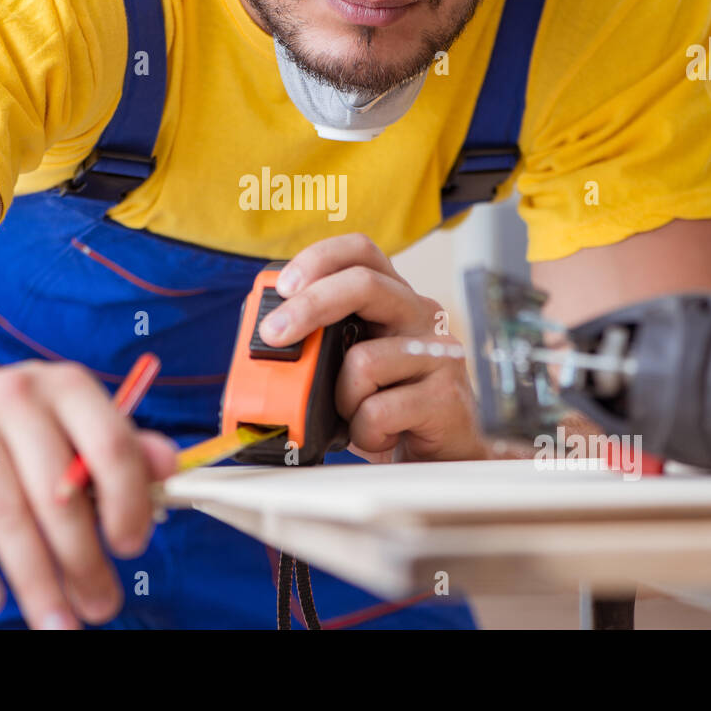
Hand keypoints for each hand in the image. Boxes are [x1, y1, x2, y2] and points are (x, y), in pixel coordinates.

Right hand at [0, 360, 177, 628]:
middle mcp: (17, 393)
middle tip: (102, 607)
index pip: (110, 446)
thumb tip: (172, 469)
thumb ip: (129, 451)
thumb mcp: (82, 427)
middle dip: (83, 560)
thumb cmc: (33, 428)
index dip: (127, 502)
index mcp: (69, 385)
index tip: (131, 549)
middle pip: (57, 491)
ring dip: (35, 581)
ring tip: (58, 625)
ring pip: (5, 514)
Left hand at [257, 233, 485, 463]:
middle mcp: (420, 316)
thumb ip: (319, 343)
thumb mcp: (347, 367)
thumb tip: (264, 335)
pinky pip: (378, 411)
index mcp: (392, 300)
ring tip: (354, 415)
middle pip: (365, 285)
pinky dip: (363, 432)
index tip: (283, 287)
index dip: (319, 259)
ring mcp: (438, 354)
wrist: (440, 458)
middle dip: (309, 306)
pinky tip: (378, 436)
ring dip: (341, 398)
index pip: (361, 252)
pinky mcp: (445, 397)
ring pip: (364, 361)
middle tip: (273, 335)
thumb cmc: (388, 409)